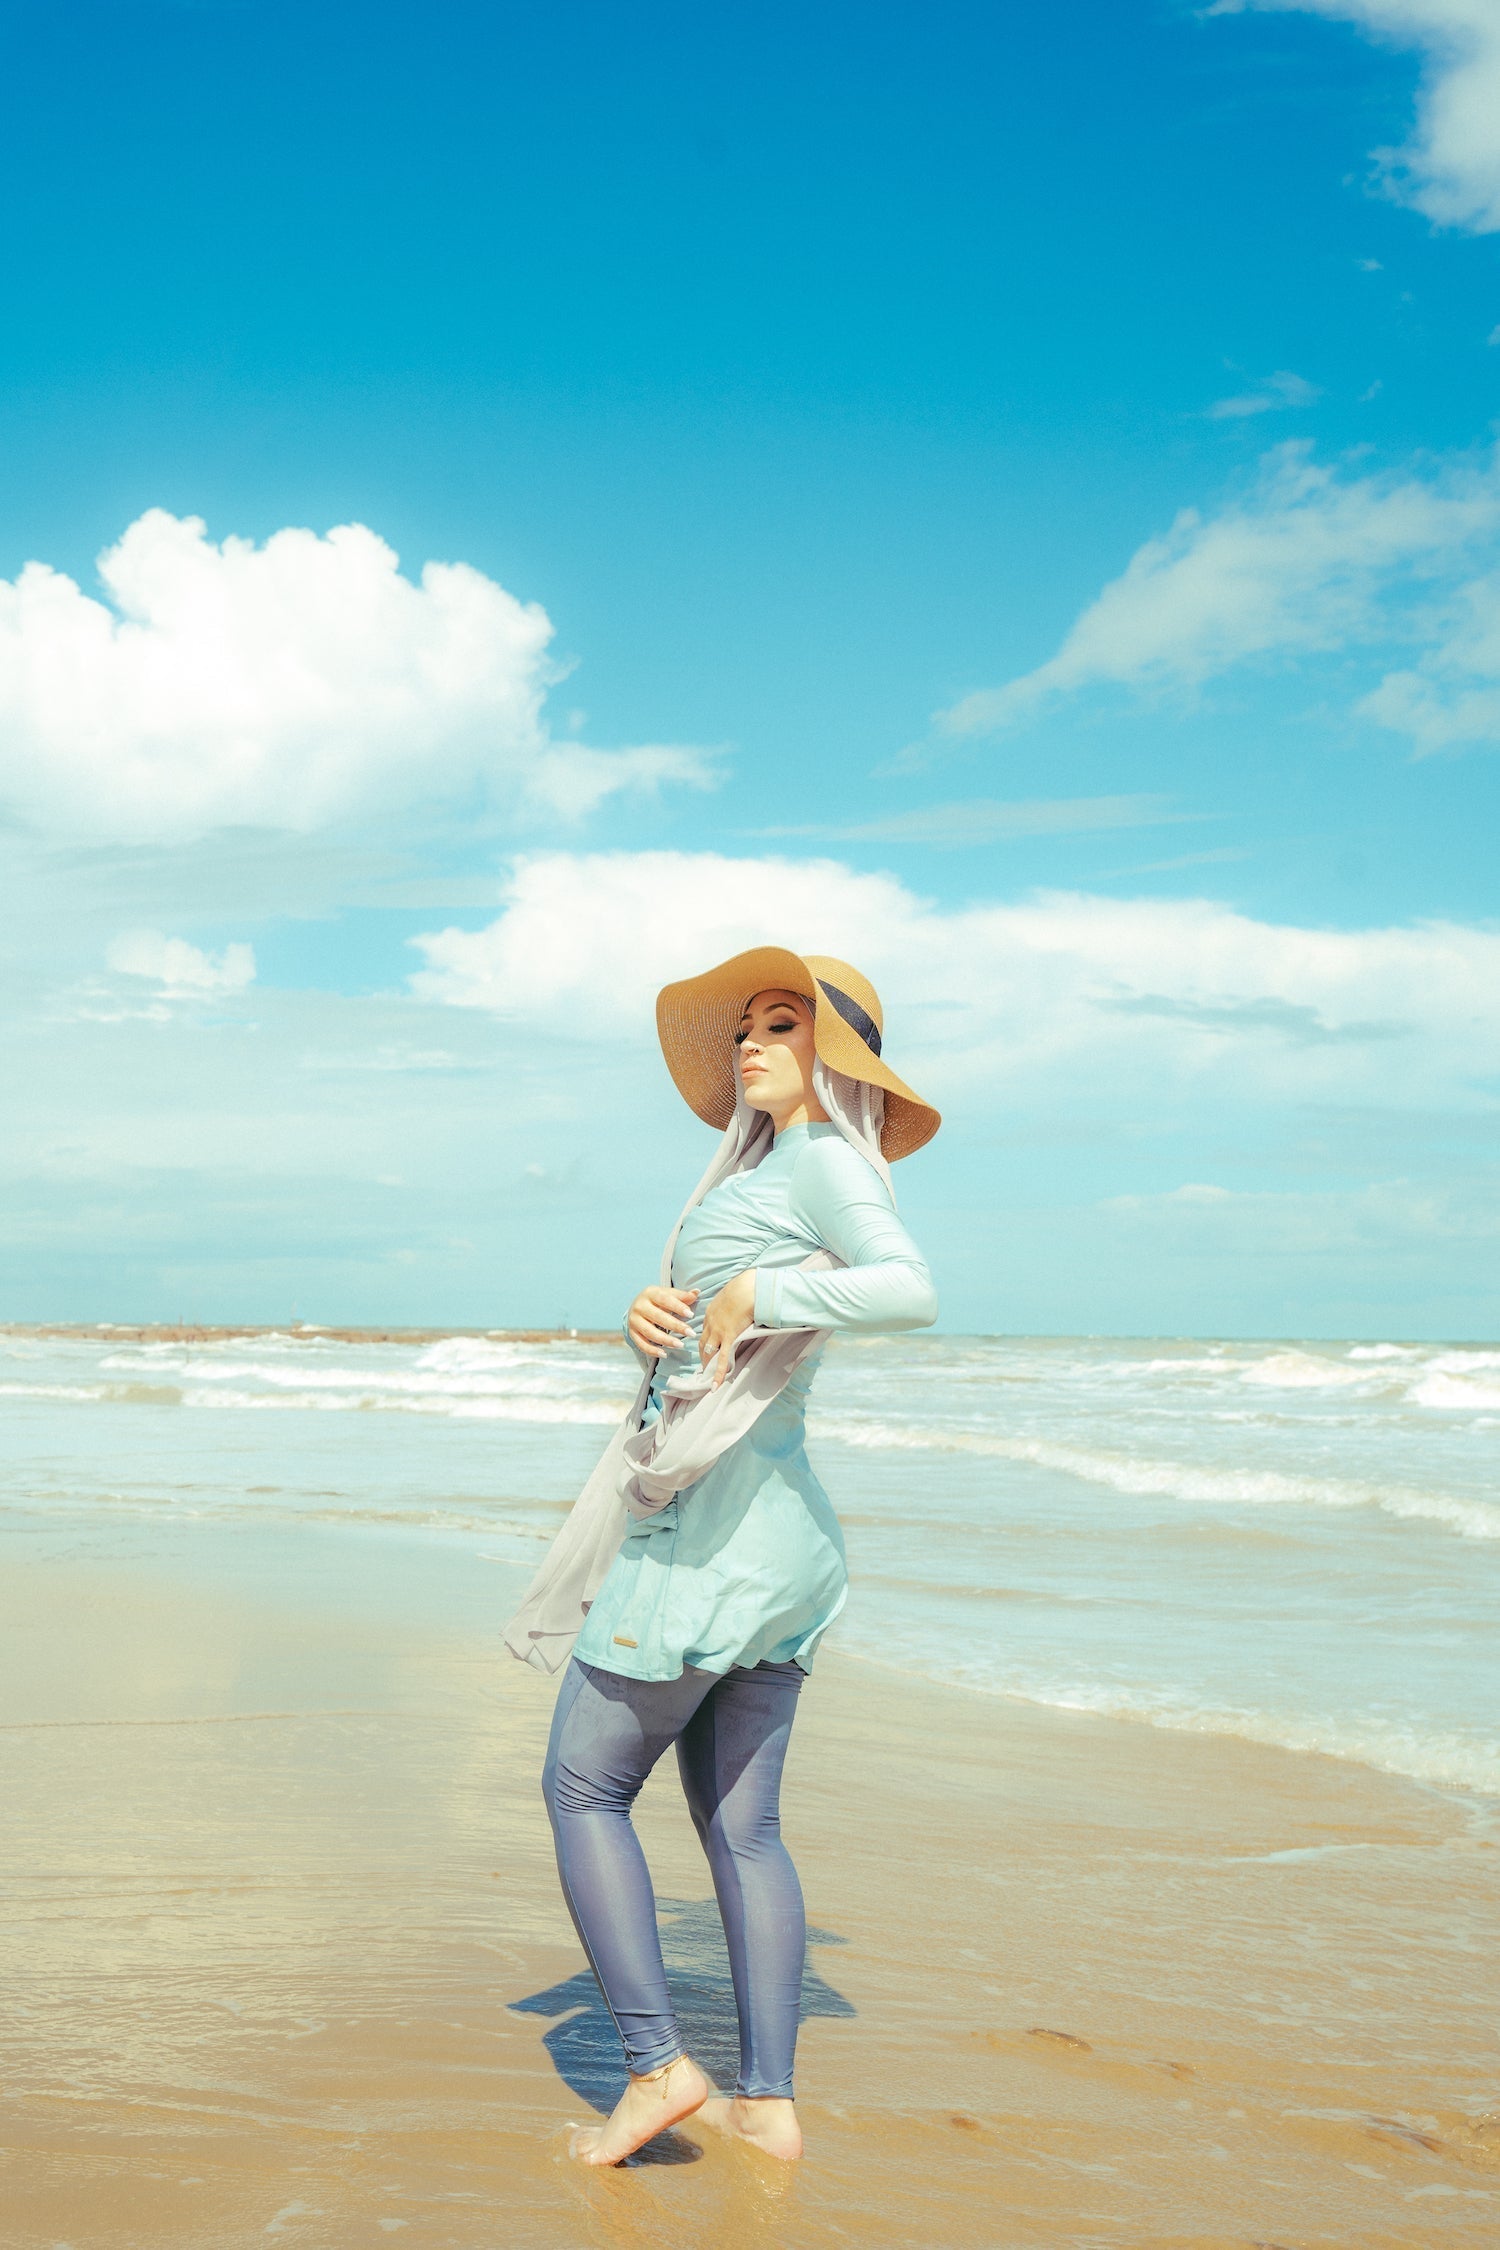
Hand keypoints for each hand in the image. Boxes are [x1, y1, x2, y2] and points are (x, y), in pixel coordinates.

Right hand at [627, 1284, 698, 1355]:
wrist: (637, 1307)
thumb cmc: (657, 1301)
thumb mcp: (668, 1294)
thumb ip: (682, 1296)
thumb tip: (697, 1292)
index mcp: (650, 1293)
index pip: (665, 1299)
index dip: (678, 1307)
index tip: (691, 1315)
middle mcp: (639, 1306)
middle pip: (658, 1317)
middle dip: (676, 1326)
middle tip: (691, 1333)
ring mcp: (634, 1320)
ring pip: (650, 1332)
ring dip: (666, 1340)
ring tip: (680, 1345)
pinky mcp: (632, 1333)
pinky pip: (641, 1344)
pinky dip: (652, 1351)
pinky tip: (664, 1353)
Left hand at [699, 1271, 756, 1387]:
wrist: (748, 1288)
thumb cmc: (746, 1287)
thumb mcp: (734, 1292)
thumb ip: (733, 1300)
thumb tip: (740, 1301)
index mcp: (712, 1311)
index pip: (705, 1329)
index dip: (706, 1340)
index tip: (706, 1347)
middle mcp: (711, 1322)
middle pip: (703, 1342)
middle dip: (702, 1354)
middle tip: (703, 1366)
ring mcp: (718, 1331)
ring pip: (709, 1351)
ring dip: (707, 1364)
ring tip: (707, 1376)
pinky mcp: (728, 1338)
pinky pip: (722, 1359)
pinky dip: (718, 1373)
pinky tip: (715, 1385)